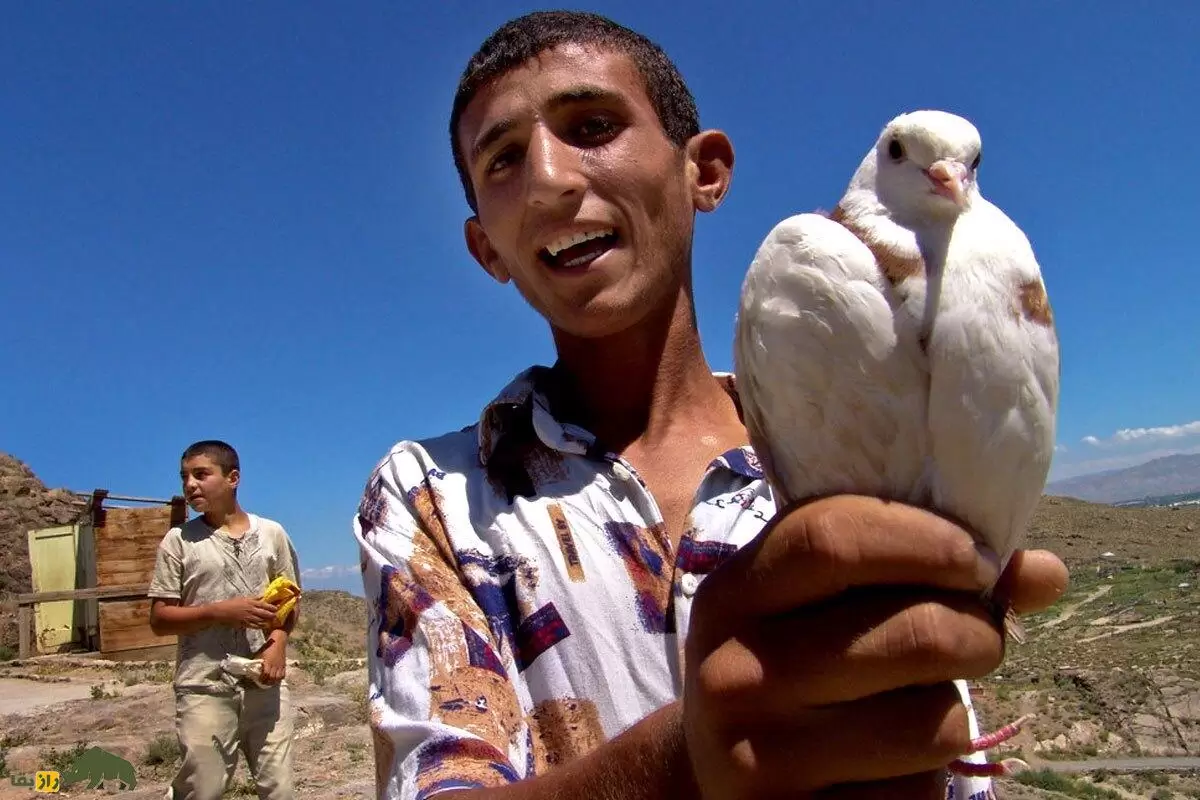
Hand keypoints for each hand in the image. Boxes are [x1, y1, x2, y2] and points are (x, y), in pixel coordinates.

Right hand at [213, 597, 277, 629]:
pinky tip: (264, 627)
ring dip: (268, 621)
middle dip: (272, 615)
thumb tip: (263, 596)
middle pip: (264, 613)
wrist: (221, 612)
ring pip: (261, 620)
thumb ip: (254, 598)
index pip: (265, 604)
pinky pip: (254, 626)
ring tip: (273, 622)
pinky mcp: (244, 624)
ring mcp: (248, 618)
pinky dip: (260, 626)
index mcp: (251, 602)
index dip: (272, 607)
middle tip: (278, 616)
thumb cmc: (232, 603)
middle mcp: (251, 610)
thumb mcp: (244, 598)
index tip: (278, 607)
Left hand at [259, 638, 286, 683]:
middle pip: (272, 677)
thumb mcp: (260, 654)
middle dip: (267, 682)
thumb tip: (253, 669)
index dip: (262, 679)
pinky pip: (283, 674)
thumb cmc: (267, 647)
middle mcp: (275, 665)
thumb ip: (257, 662)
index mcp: (268, 662)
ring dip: (274, 681)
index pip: (265, 674)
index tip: (259, 680)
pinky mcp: (284, 665)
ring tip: (270, 682)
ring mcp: (280, 665)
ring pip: (278, 678)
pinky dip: (280, 678)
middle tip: (264, 683)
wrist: (278, 642)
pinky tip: (276, 678)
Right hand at [681, 494, 1067, 798]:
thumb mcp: (816, 606)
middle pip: (916, 632)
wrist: (715, 774)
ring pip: (936, 723)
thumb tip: (1045, 573)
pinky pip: (920, 795)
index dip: (929, 539)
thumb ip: (911, 571)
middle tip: (977, 639)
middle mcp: (734, 671)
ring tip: (926, 705)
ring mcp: (759, 756)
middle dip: (979, 632)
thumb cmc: (787, 666)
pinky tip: (892, 765)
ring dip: (958, 711)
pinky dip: (930, 780)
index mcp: (734, 594)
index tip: (978, 560)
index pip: (833, 536)